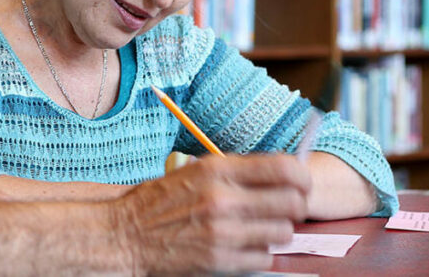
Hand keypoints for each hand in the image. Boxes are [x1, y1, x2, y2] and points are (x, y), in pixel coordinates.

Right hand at [114, 154, 309, 274]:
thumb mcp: (194, 172)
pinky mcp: (222, 260)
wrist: (127, 234)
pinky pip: (264, 258)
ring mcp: (224, 232)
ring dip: (277, 231)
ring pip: (282, 233)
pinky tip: (243, 245)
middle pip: (292, 202)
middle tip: (286, 209)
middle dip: (295, 206)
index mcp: (217, 169)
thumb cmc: (160, 202)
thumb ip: (235, 172)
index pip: (284, 168)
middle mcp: (223, 198)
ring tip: (259, 228)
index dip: (301, 176)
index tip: (301, 182)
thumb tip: (281, 173)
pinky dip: (259, 253)